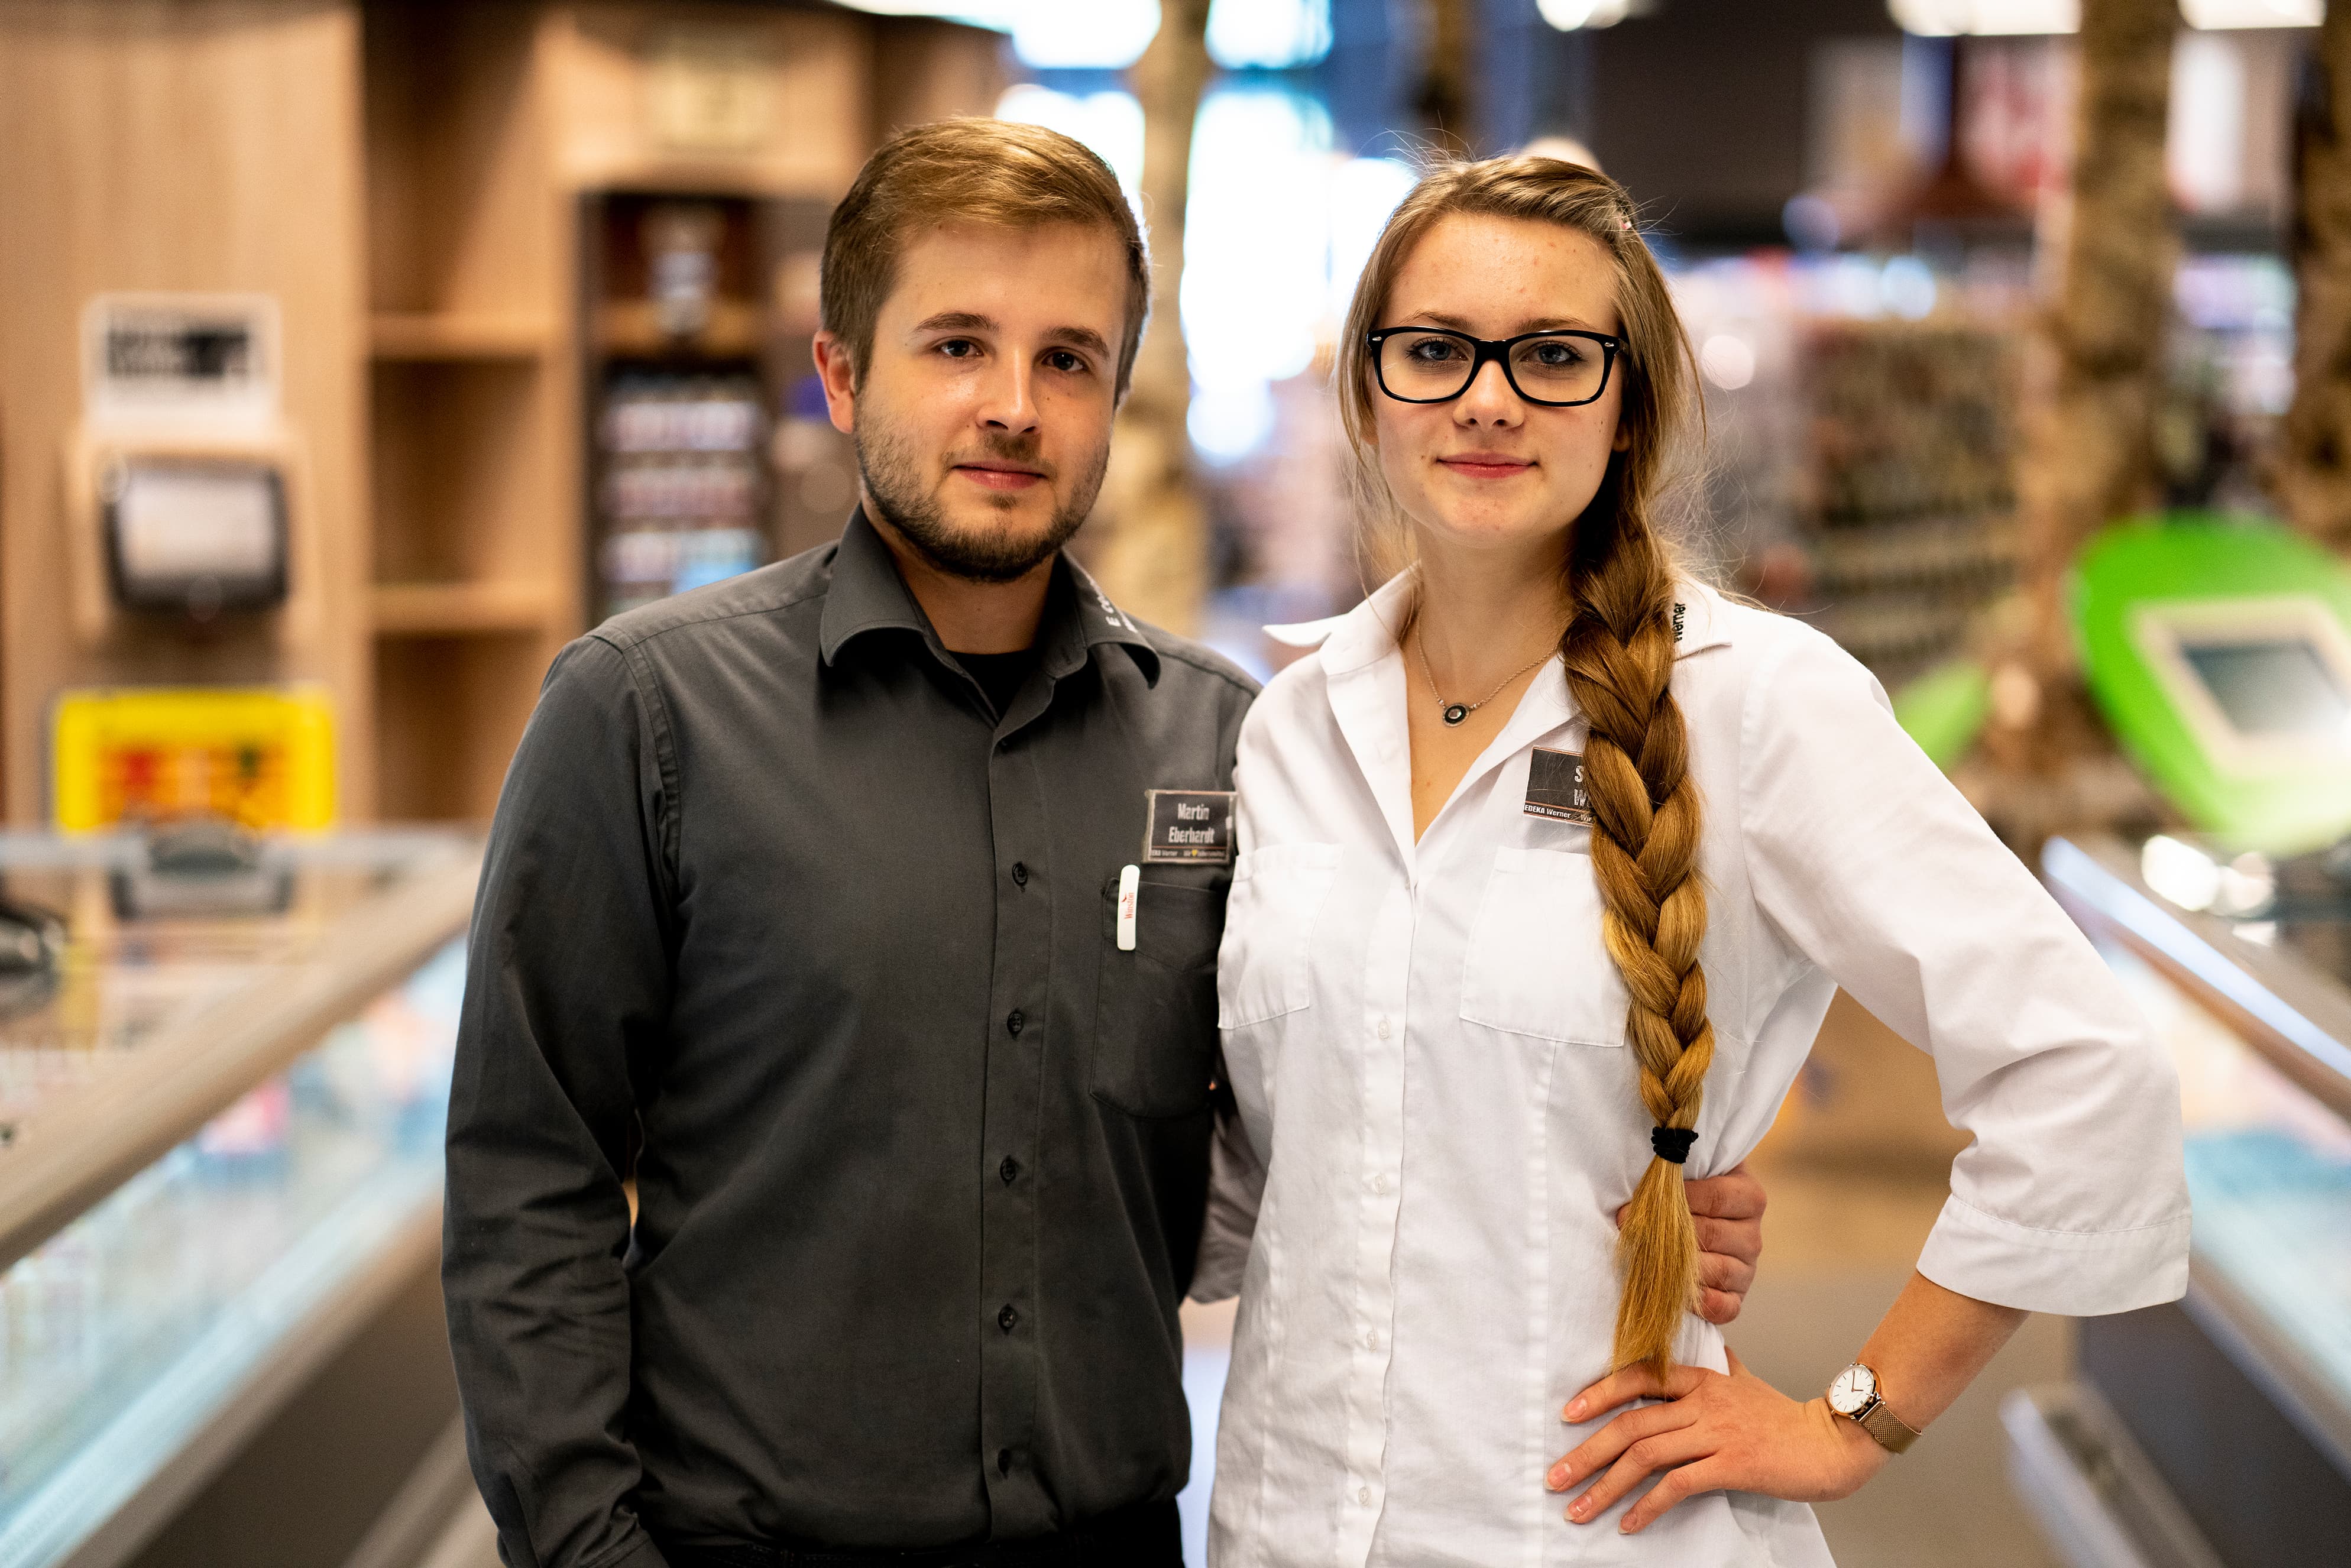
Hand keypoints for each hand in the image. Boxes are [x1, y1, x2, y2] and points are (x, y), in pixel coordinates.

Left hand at [1545, 1349, 1884, 1532]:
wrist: (1833, 1443)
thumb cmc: (1785, 1417)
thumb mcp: (1744, 1382)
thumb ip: (1717, 1367)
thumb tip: (1704, 1349)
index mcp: (1701, 1379)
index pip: (1637, 1378)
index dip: (1598, 1395)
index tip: (1567, 1415)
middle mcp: (1702, 1401)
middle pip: (1631, 1424)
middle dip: (1586, 1453)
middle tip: (1554, 1476)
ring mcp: (1717, 1432)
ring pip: (1646, 1456)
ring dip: (1605, 1486)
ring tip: (1577, 1509)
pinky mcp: (1732, 1464)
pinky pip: (1678, 1485)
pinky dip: (1647, 1506)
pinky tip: (1628, 1523)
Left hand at [1617, 1160, 1763, 1324]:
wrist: (1697, 1223)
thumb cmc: (1684, 1194)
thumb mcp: (1685, 1178)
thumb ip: (1671, 1180)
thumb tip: (1635, 1204)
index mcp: (1748, 1197)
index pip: (1715, 1197)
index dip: (1672, 1200)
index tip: (1634, 1205)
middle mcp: (1752, 1234)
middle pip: (1710, 1234)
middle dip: (1666, 1235)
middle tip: (1631, 1234)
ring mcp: (1747, 1268)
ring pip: (1717, 1270)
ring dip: (1678, 1268)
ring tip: (1645, 1262)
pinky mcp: (1736, 1296)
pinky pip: (1725, 1307)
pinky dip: (1701, 1303)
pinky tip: (1677, 1296)